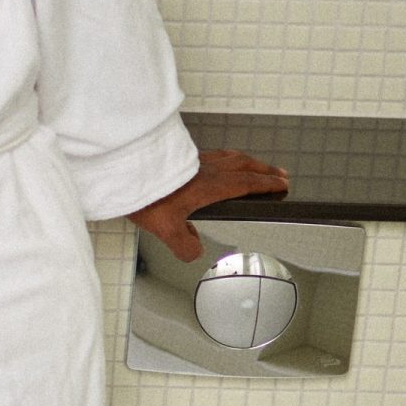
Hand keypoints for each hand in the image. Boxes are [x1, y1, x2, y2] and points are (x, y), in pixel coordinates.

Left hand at [128, 150, 288, 261]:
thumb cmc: (143, 192)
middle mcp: (205, 168)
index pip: (246, 183)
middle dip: (263, 170)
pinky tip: (214, 162)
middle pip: (243, 165)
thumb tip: (195, 252)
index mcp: (210, 185)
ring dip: (246, 161)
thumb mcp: (165, 228)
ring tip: (253, 165)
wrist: (123, 165)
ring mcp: (192, 158)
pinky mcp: (179, 154)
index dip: (266, 184)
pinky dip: (223, 156)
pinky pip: (210, 153)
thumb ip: (184, 244)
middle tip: (278, 173)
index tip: (282, 184)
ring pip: (228, 155)